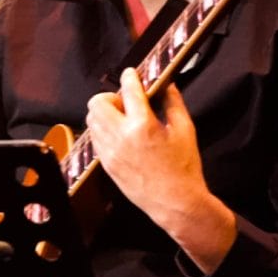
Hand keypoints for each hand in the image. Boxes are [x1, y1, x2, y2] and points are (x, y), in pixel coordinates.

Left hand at [86, 68, 236, 272]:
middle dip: (110, 96)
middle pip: (97, 103)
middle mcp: (120, 137)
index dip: (130, 76)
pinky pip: (95, 138)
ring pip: (92, 120)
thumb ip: (173, 102)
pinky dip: (103, 130)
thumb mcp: (185, 130)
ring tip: (124, 119)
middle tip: (127, 103)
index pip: (129, 90)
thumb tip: (167, 84)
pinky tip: (121, 135)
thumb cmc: (184, 167)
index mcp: (143, 125)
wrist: (175, 203)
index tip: (132, 73)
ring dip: (105, 113)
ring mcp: (110, 152)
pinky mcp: (106, 164)